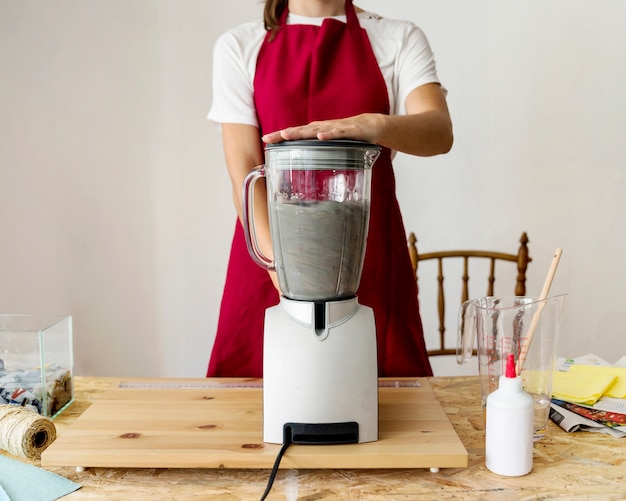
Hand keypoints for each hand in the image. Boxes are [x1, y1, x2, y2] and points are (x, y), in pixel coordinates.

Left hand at [261, 113, 385, 143]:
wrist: (371, 126)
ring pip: (314, 130)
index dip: (280, 136)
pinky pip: (338, 133)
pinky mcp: (349, 131)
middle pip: (299, 131)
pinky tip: (320, 136)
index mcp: (316, 132)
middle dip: (283, 134)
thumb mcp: (328, 145)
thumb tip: (304, 168)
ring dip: (300, 133)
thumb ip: (317, 152)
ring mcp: (334, 128)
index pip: (295, 134)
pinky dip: (329, 134)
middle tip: (269, 138)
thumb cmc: (346, 136)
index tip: (265, 141)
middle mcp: (321, 128)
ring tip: (286, 135)